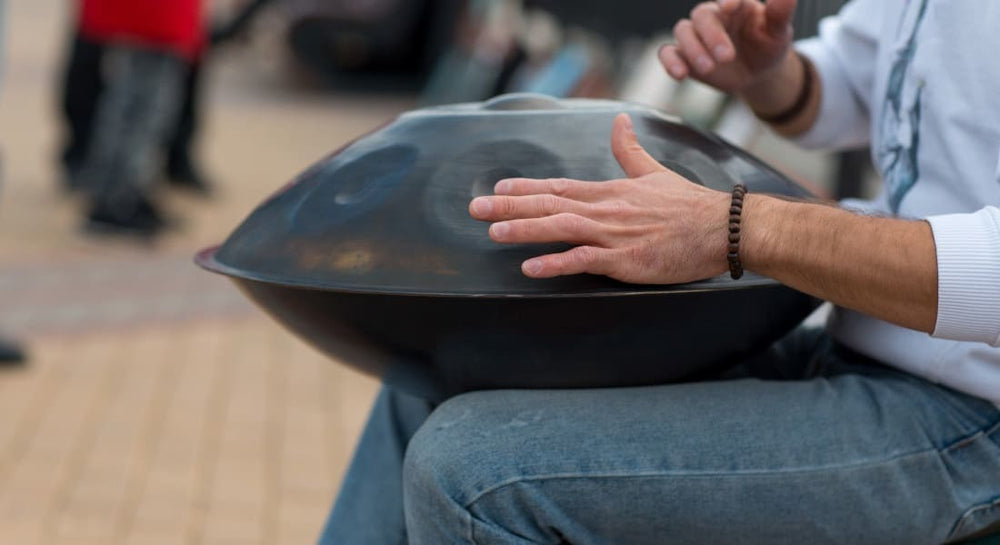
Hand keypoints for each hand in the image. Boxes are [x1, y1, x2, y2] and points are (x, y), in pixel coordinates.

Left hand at [469, 114, 730, 284]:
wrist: (722, 228)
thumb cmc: (690, 205)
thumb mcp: (654, 172)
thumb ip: (629, 150)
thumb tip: (619, 121)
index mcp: (610, 191)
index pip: (559, 187)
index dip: (525, 188)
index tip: (497, 187)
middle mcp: (606, 210)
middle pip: (550, 205)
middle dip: (510, 206)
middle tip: (475, 208)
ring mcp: (614, 235)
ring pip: (560, 228)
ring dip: (524, 230)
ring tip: (493, 232)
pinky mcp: (626, 261)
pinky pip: (584, 261)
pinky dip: (556, 263)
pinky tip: (531, 268)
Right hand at [659, 0, 797, 93]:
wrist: (757, 72)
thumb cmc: (768, 46)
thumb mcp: (779, 32)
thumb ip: (780, 13)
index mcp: (736, 4)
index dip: (726, 0)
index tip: (730, 8)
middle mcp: (713, 16)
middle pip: (702, 16)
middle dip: (712, 36)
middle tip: (727, 57)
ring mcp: (696, 35)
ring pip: (683, 31)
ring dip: (693, 49)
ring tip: (709, 69)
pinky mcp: (684, 55)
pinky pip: (667, 52)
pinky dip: (670, 61)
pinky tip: (680, 74)